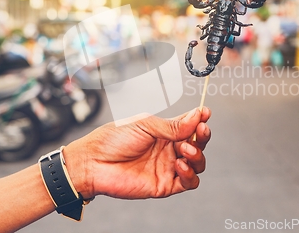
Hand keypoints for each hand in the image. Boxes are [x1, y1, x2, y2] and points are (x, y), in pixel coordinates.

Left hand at [64, 107, 211, 199]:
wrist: (93, 163)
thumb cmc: (113, 139)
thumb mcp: (145, 125)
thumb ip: (172, 125)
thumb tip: (197, 115)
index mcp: (164, 132)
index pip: (189, 125)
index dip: (200, 119)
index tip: (206, 114)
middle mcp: (168, 149)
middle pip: (197, 143)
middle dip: (203, 136)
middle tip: (200, 131)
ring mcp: (168, 167)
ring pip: (197, 163)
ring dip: (198, 155)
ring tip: (185, 149)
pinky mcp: (165, 185)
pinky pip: (188, 182)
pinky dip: (190, 174)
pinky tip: (180, 165)